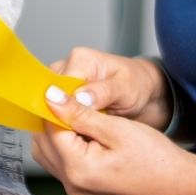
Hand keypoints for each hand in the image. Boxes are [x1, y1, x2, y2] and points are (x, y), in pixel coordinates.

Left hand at [31, 86, 185, 194]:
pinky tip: (82, 130)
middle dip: (52, 118)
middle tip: (70, 98)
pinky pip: (60, 162)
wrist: (176, 183)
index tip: (60, 87)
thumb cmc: (154, 157)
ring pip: (48, 153)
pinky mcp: (82, 189)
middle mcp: (72, 184)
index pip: (49, 129)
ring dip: (56, 131)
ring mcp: (76, 190)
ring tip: (78, 113)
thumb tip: (50, 97)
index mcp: (78, 169)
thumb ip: (80, 113)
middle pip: (43, 142)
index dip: (52, 104)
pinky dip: (64, 144)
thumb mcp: (116, 128)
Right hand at [49, 47, 171, 131]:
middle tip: (84, 134)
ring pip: (51, 109)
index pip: (58, 86)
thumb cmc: (138, 85)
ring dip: (64, 124)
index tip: (76, 128)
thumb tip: (78, 98)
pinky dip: (66, 127)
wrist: (145, 94)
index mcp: (80, 59)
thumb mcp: (125, 88)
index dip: (63, 109)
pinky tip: (81, 134)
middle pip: (50, 98)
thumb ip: (102, 93)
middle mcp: (66, 69)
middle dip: (64, 118)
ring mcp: (63, 85)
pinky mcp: (64, 100)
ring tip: (85, 135)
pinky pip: (56, 115)